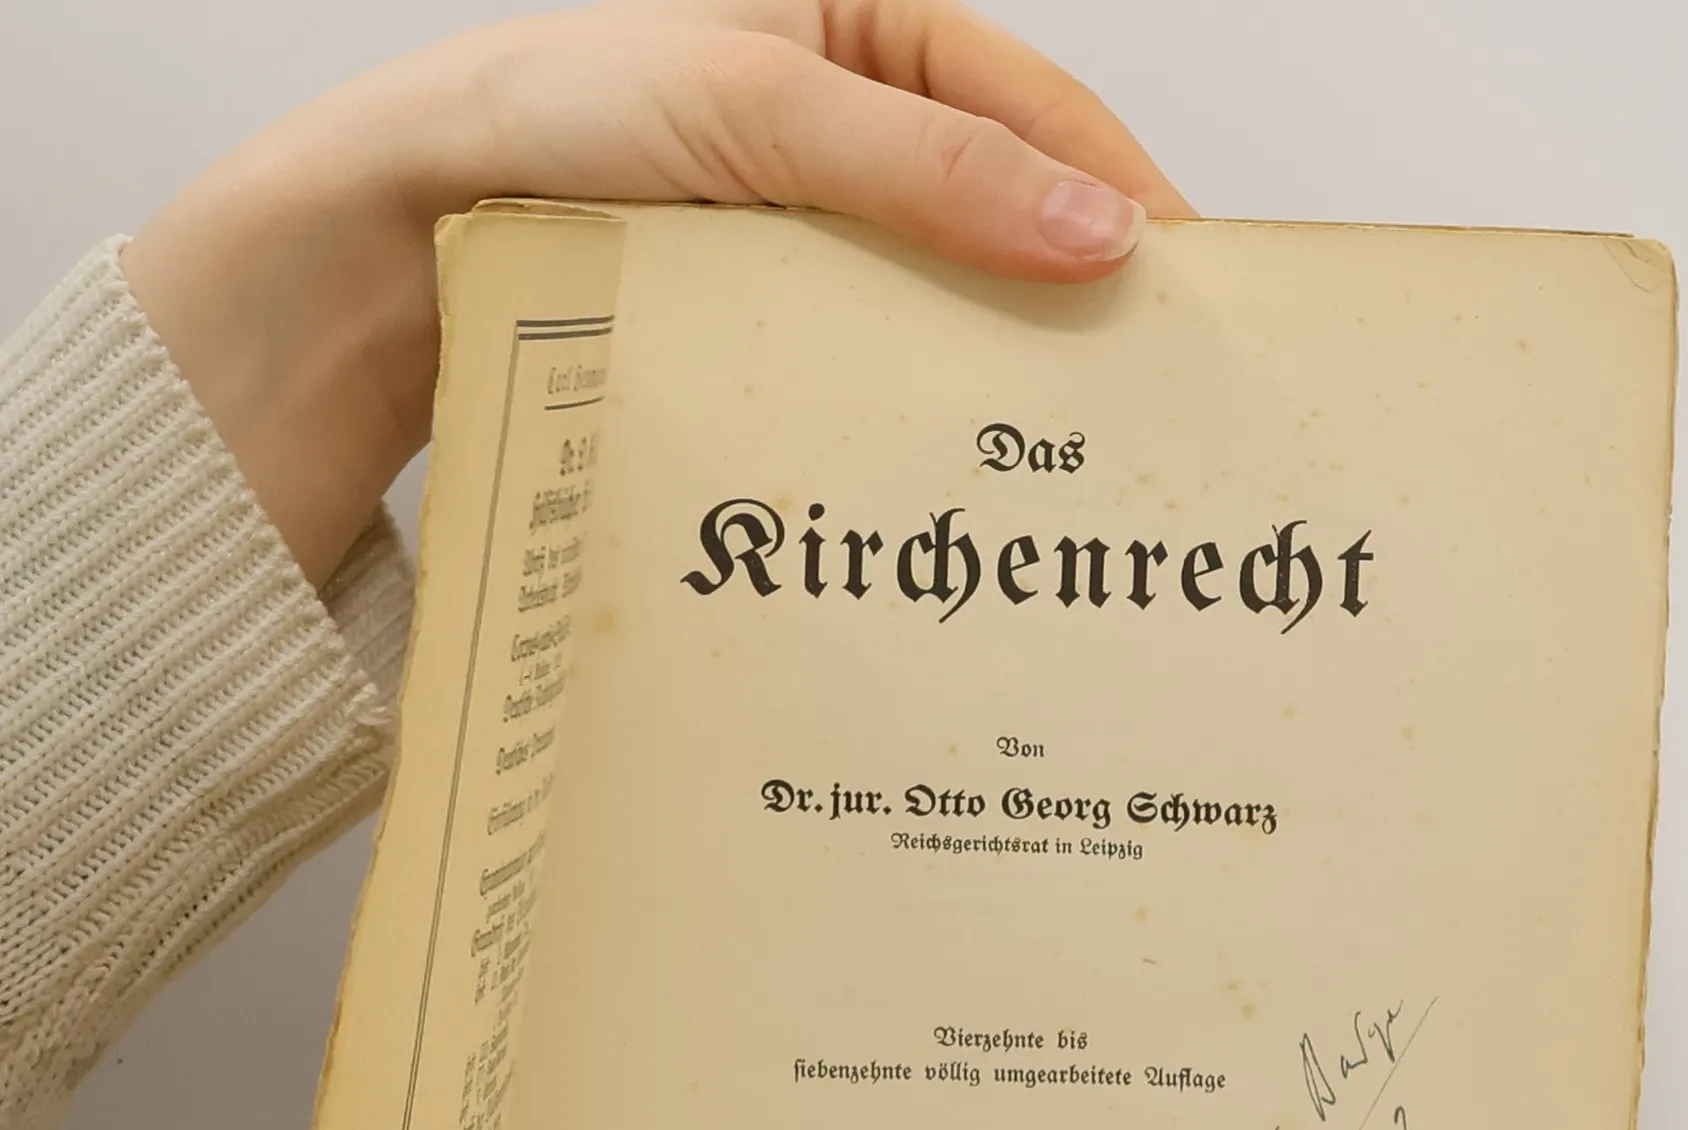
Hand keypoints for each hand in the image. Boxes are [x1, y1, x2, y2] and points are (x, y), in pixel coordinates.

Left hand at [121, 0, 1192, 587]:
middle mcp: (857, 138)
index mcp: (870, 37)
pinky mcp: (778, 323)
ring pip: (948, 298)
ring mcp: (821, 238)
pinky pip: (876, 357)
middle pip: (1009, 210)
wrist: (420, 220)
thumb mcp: (759, 111)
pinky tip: (947, 451)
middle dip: (1078, 291)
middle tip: (1147, 381)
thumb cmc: (558, 115)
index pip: (1036, 107)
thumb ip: (927, 170)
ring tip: (1067, 440)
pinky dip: (917, 400)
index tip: (1188, 281)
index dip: (1120, 191)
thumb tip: (1092, 234)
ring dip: (1001, 365)